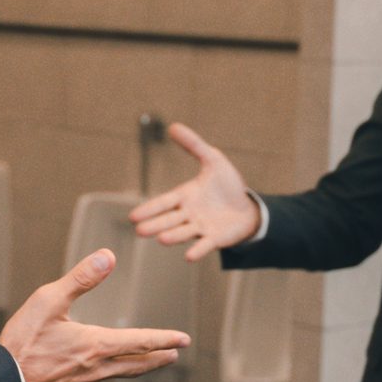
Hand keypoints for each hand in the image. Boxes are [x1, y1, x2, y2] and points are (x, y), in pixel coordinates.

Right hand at [0, 250, 190, 381]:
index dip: (164, 339)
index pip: (140, 341)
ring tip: (145, 363)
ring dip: (135, 367)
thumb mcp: (49, 301)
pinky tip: (97, 372)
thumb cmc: (22, 342)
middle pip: (136, 364)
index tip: (183, 339)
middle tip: (174, 354)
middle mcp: (95, 368)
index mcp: (96, 345)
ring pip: (116, 374)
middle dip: (157, 358)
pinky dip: (103, 374)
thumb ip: (80, 279)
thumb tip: (108, 257)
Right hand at [127, 123, 259, 261]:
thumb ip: (194, 145)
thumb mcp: (212, 160)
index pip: (164, 202)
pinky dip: (197, 250)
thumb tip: (172, 126)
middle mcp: (189, 214)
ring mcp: (201, 228)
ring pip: (183, 232)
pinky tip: (189, 256)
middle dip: (155, 225)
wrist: (248, 208)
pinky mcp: (216, 239)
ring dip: (173, 236)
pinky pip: (205, 245)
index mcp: (185, 196)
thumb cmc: (227, 185)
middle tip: (139, 230)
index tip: (133, 216)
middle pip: (169, 220)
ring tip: (161, 239)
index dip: (150, 208)